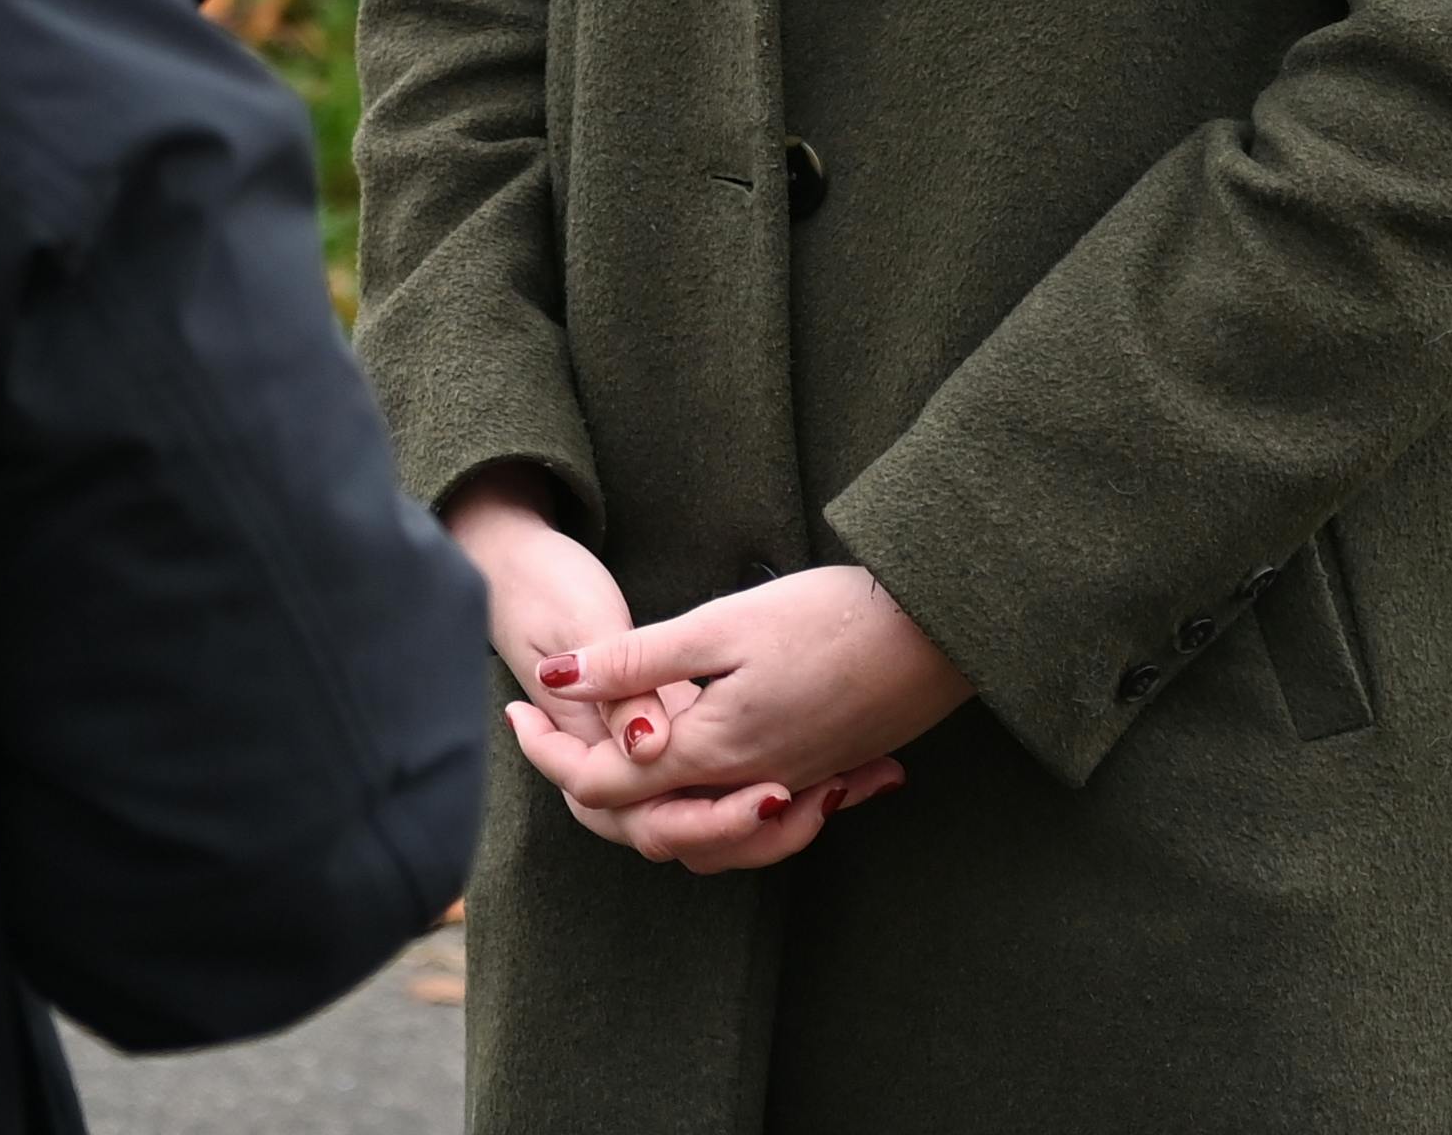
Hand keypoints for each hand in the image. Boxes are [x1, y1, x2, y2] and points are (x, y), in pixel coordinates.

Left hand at [440, 479, 916, 873]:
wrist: (938, 630)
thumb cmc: (829, 616)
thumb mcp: (719, 625)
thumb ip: (636, 660)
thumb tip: (554, 676)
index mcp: (711, 751)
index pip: (600, 785)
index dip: (547, 753)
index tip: (513, 711)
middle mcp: (748, 787)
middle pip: (643, 824)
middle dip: (587, 788)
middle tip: (550, 731)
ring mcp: (791, 787)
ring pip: (700, 836)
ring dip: (653, 809)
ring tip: (618, 751)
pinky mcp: (825, 775)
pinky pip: (753, 820)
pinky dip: (718, 807)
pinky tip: (709, 757)